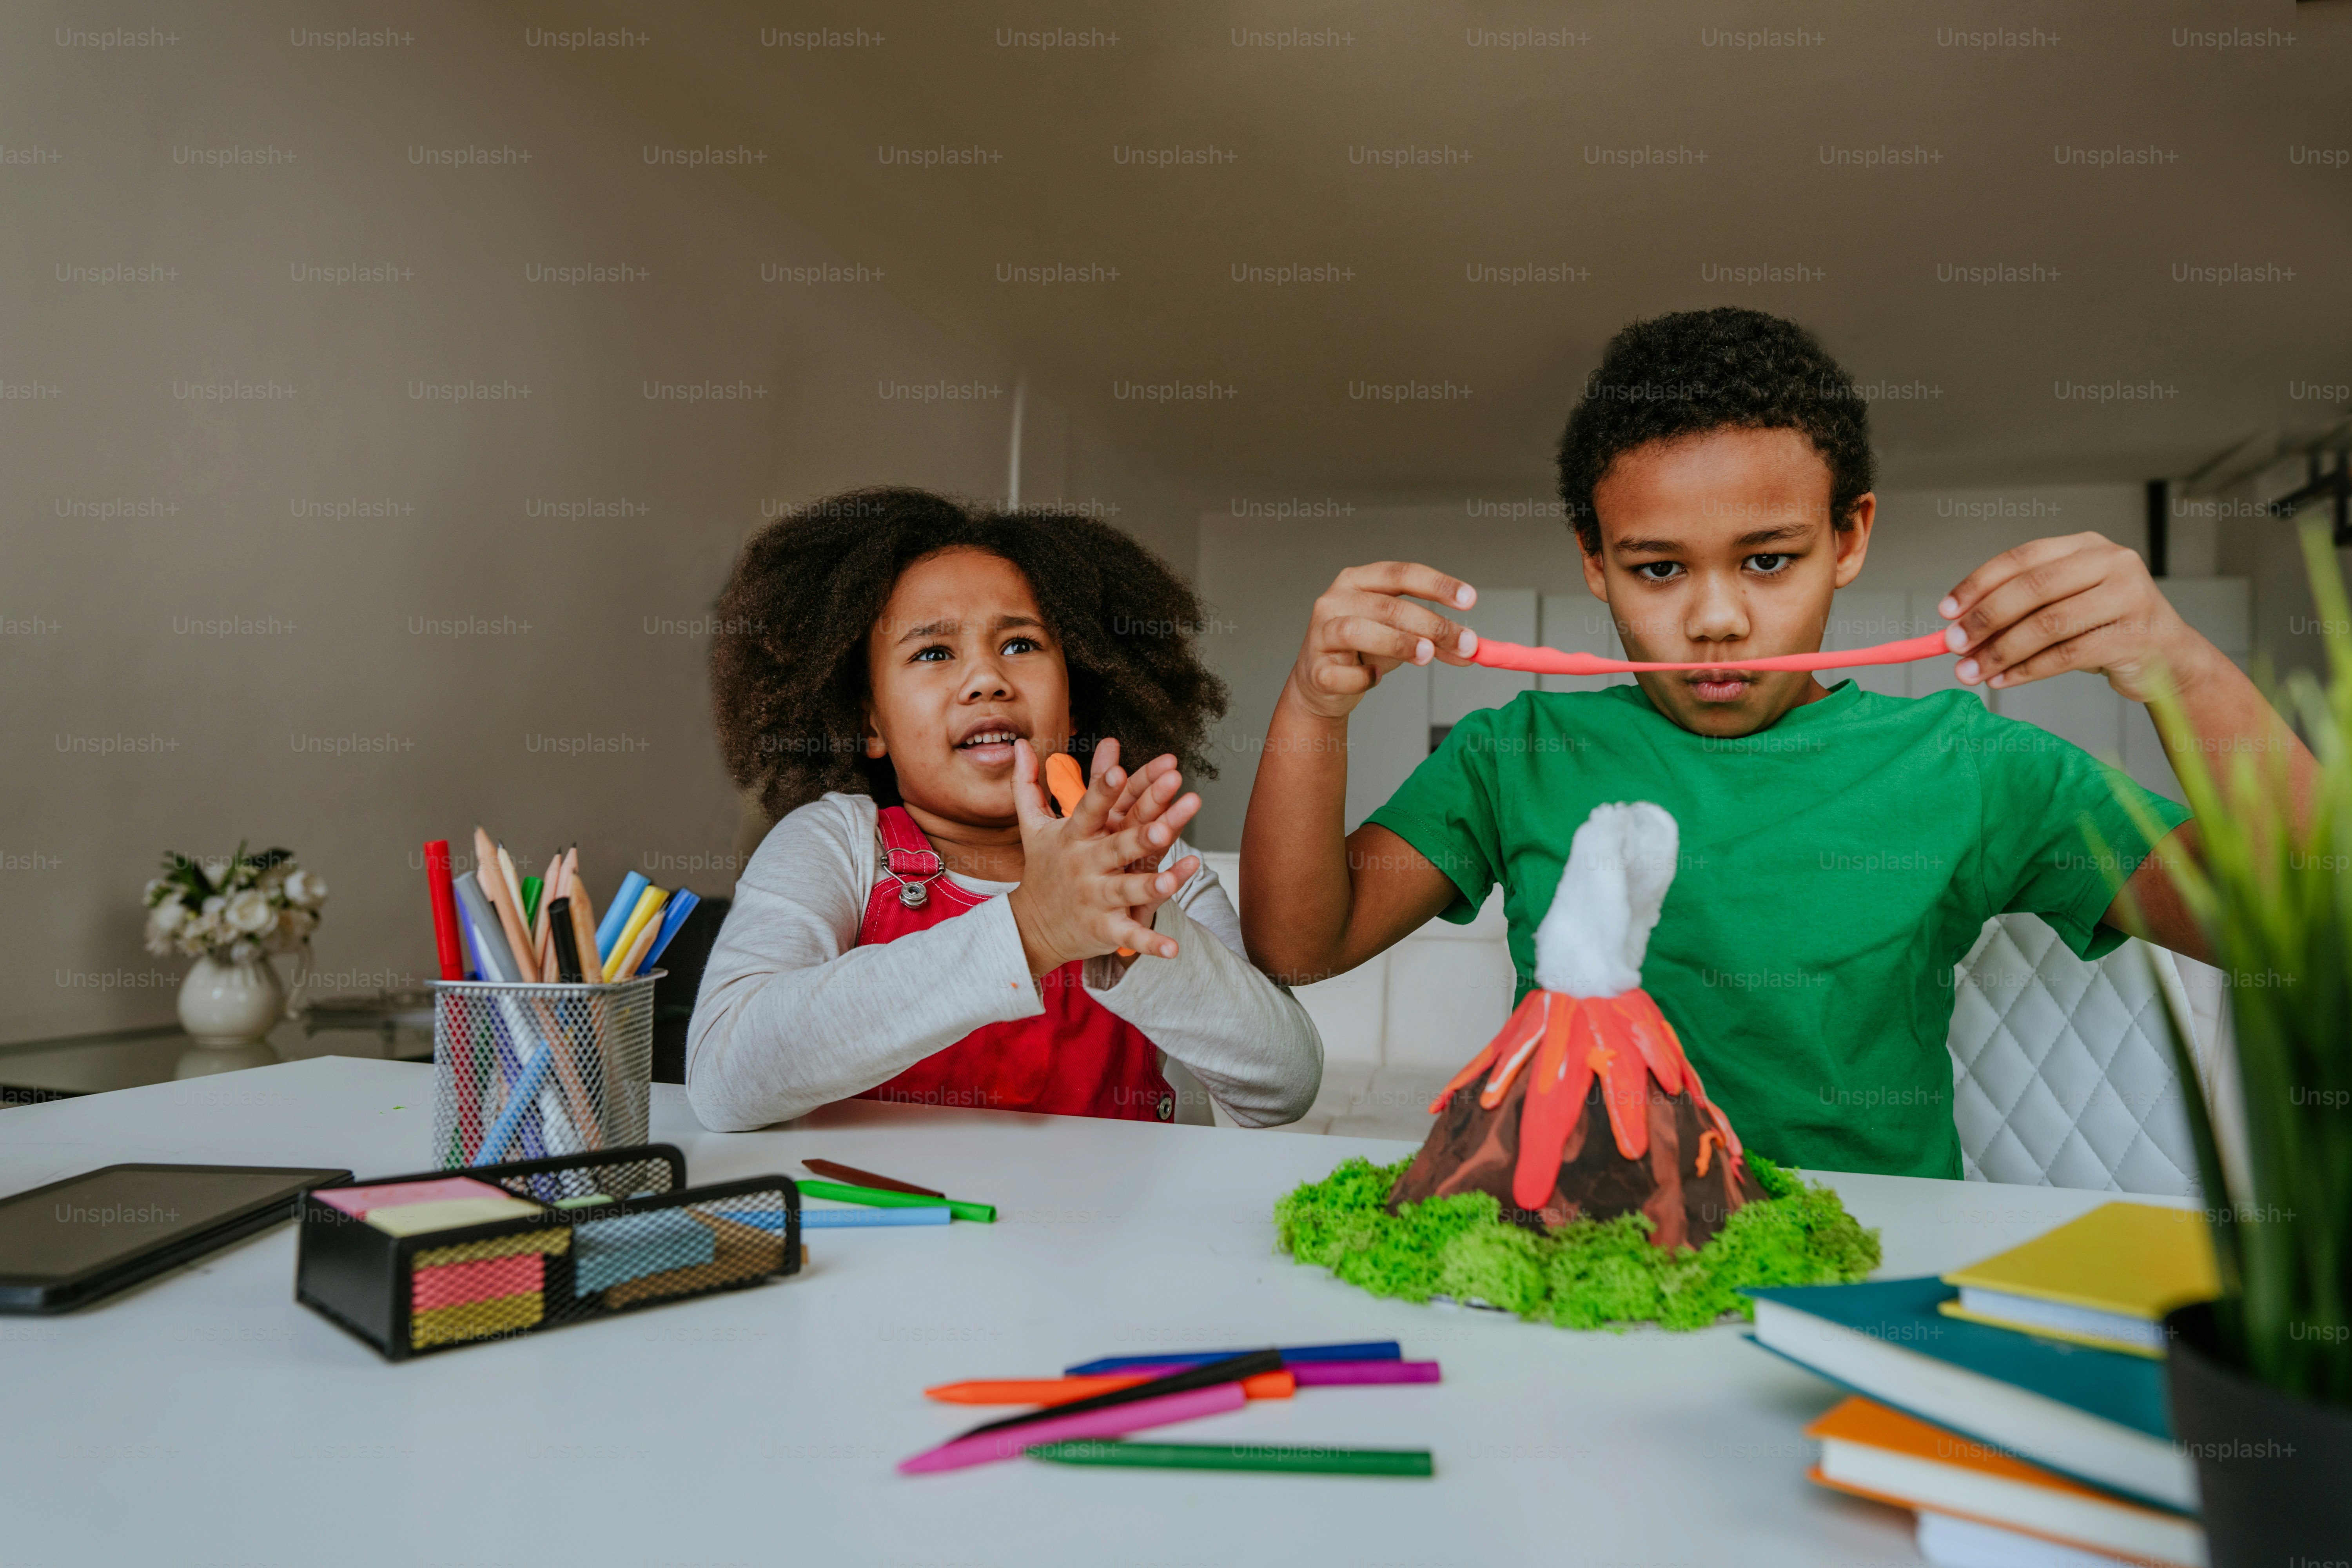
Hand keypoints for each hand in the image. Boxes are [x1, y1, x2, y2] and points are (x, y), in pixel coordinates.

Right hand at [1007, 739, 1200, 974]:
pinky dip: (1151, 943)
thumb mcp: (1034, 826)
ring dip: (1150, 887)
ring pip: (1126, 891)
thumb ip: (1030, 784)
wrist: (1032, 926)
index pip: (1089, 809)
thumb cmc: (1043, 867)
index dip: (1103, 791)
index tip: (1118, 769)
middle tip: (1164, 825)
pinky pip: (1130, 936)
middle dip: (1140, 836)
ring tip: (1173, 879)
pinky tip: (1173, 948)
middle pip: (1115, 848)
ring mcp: (1095, 899)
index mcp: (1073, 838)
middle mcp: (1085, 866)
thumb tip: (1020, 743)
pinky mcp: (1105, 929)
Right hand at [1283, 562, 1480, 722]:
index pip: (1401, 574)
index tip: (1469, 599)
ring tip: (1427, 655)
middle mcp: (1335, 600)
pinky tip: (1374, 678)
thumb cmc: (1363, 651)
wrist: (1321, 684)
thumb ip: (1435, 640)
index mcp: (1358, 581)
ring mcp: (1320, 633)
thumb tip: (1472, 648)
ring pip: (1357, 630)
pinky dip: (1364, 678)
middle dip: (1431, 624)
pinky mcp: (1314, 668)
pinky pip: (1342, 673)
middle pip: (1387, 606)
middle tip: (1465, 642)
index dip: (1437, 584)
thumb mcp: (1402, 637)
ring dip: (1398, 643)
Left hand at [1940, 532, 2224, 703]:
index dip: (1979, 583)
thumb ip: (2018, 610)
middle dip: (1986, 619)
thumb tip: (1957, 631)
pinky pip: (2068, 654)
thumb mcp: (2062, 606)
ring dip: (2001, 651)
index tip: (1946, 611)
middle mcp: (2111, 562)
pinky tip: (2002, 680)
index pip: (2022, 558)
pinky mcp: (2135, 635)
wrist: (2167, 657)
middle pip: (2033, 588)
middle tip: (1953, 645)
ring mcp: (2129, 596)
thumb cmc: (2103, 628)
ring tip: (1970, 672)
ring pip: (2049, 624)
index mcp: (2087, 546)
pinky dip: (2028, 670)